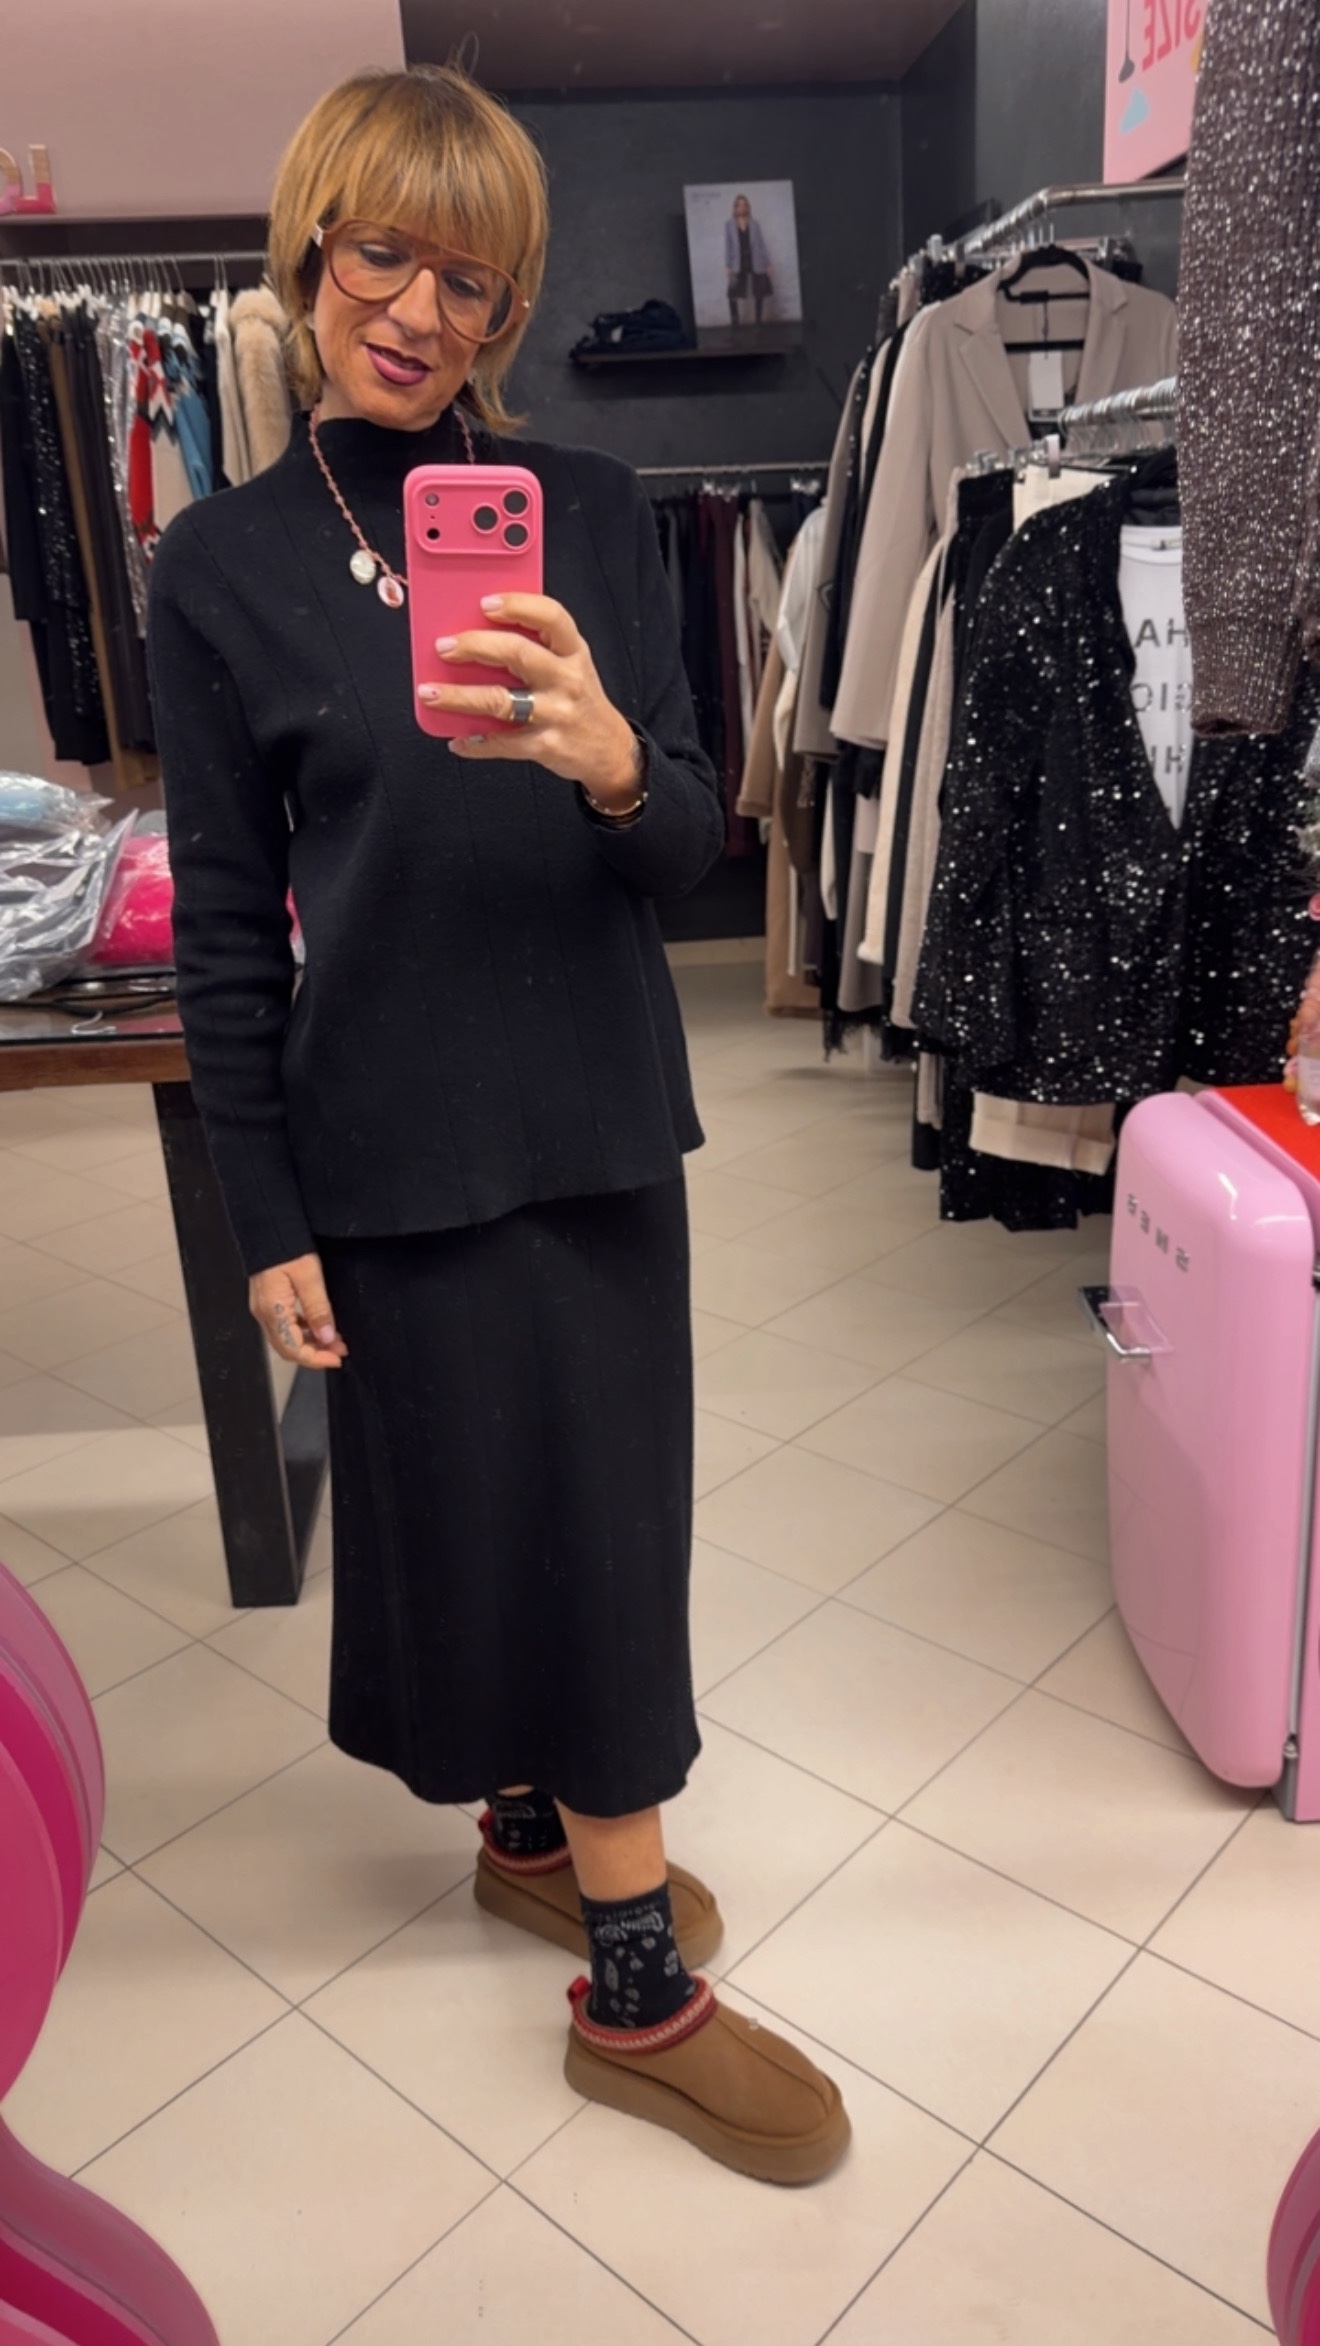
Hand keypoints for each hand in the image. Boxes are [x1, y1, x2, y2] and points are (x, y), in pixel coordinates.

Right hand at [249, 1254, 348, 1370]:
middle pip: (288, 1348)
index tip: (337, 1358)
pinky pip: (284, 1325)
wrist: (269, 1227)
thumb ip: (318, 1309)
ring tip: (333, 1339)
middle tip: (339, 1350)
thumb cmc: (286, 1246)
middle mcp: (263, 1313)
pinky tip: (317, 1325)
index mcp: (272, 1310)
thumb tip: (327, 1337)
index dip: (316, 1359)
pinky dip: (302, 1331)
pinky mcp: (267, 1300)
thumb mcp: (309, 1277)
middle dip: (315, 1354)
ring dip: (310, 1343)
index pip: (294, 1349)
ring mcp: (263, 1307)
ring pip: (286, 1338)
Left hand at [417, 593, 641, 807]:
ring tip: (430, 693)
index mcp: (572, 650)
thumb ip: (535, 645)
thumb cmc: (578, 699)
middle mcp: (566, 678)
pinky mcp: (546, 745)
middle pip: (517, 654)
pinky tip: (458, 739)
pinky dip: (476, 744)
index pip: (551, 616)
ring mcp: (557, 713)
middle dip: (475, 647)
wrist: (608, 749)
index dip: (517, 605)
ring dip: (460, 697)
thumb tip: (476, 632)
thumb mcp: (569, 663)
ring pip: (501, 700)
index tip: (484, 603)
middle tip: (444, 647)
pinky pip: (504, 744)